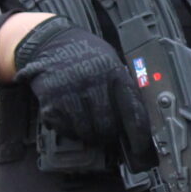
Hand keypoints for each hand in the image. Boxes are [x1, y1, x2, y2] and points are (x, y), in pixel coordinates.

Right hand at [13, 16, 150, 148]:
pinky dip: (70, 130)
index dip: (138, 135)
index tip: (141, 149)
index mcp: (113, 72)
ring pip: (86, 131)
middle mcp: (93, 82)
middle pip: (107, 126)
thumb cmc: (84, 53)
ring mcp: (70, 93)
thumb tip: (137, 117)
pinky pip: (65, 129)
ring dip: (89, 134)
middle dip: (109, 134)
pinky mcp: (51, 102)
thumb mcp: (110, 61)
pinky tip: (70, 117)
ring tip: (88, 125)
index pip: (132, 110)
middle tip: (107, 132)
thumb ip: (122, 86)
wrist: (49, 42)